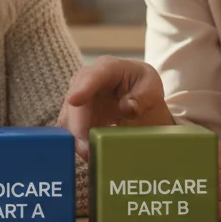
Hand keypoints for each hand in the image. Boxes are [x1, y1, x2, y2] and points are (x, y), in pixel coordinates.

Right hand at [58, 57, 172, 156]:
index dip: (83, 88)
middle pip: (75, 99)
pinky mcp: (76, 114)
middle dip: (78, 123)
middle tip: (86, 146)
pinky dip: (78, 141)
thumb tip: (128, 107)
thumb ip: (142, 97)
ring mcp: (79, 96)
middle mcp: (87, 79)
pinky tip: (89, 153)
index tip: (74, 100)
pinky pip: (71, 128)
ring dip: (76, 136)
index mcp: (109, 68)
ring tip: (90, 154)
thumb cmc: (144, 87)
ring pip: (69, 116)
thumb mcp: (151, 88)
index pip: (93, 76)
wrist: (136, 94)